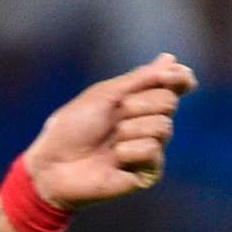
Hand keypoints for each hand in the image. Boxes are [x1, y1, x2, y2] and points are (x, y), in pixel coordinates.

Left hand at [23, 54, 197, 208]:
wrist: (52, 165)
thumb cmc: (72, 129)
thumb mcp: (104, 95)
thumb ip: (140, 79)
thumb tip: (170, 58)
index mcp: (140, 102)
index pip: (175, 86)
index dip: (179, 78)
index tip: (169, 76)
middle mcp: (149, 123)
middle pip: (168, 102)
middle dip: (137, 105)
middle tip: (112, 119)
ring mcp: (150, 148)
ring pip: (163, 127)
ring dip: (130, 129)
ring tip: (110, 142)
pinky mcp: (148, 172)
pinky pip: (152, 151)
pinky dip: (130, 150)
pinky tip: (114, 158)